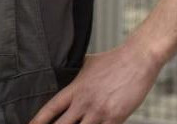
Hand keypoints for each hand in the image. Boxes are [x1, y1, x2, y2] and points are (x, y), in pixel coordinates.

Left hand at [29, 41, 163, 123]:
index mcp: (75, 88)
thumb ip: (76, 72)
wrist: (137, 58)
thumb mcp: (88, 63)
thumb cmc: (114, 59)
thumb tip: (68, 71)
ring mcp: (99, 111)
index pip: (51, 108)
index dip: (38, 120)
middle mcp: (84, 102)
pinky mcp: (115, 118)